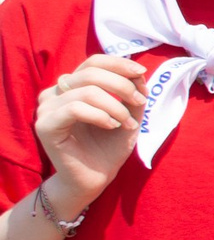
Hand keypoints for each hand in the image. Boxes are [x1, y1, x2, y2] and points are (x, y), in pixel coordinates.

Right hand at [32, 54, 145, 206]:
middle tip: (140, 103)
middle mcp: (55, 93)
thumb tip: (138, 73)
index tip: (142, 74)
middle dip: (122, 86)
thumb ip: (132, 93)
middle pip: (91, 73)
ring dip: (116, 106)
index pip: (93, 62)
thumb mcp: (128, 114)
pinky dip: (100, 115)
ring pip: (87, 91)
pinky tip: (112, 126)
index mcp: (72, 86)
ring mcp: (47, 108)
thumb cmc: (109, 146)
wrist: (95, 178)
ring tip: (127, 123)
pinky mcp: (45, 125)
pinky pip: (75, 108)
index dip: (119, 64)